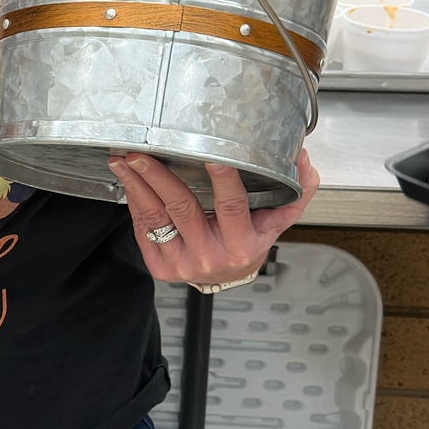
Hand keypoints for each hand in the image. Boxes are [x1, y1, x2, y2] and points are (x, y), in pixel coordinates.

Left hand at [109, 148, 318, 286]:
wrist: (226, 276)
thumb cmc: (249, 242)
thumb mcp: (277, 221)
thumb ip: (296, 192)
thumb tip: (304, 159)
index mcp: (241, 244)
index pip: (232, 206)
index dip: (223, 180)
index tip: (211, 155)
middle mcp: (210, 256)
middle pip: (182, 207)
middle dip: (158, 176)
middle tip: (142, 152)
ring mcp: (182, 263)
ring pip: (156, 217)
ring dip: (137, 185)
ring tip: (124, 160)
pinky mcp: (160, 267)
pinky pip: (144, 228)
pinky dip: (136, 201)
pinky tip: (129, 181)